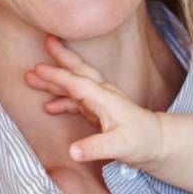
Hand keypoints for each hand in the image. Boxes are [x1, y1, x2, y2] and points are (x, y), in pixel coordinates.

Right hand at [25, 35, 164, 169]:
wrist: (159, 143)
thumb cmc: (143, 141)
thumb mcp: (120, 146)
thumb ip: (95, 147)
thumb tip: (72, 151)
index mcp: (105, 98)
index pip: (77, 82)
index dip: (57, 76)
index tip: (37, 69)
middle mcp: (103, 95)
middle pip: (78, 71)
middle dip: (61, 57)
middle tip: (46, 42)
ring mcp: (101, 102)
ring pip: (74, 85)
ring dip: (55, 81)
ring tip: (32, 77)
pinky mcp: (100, 111)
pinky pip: (76, 100)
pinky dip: (62, 100)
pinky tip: (49, 106)